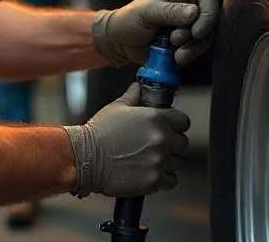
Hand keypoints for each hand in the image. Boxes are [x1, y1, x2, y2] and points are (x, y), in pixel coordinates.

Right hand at [63, 83, 189, 197]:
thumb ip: (133, 96)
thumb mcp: (116, 107)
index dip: (176, 125)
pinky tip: (149, 172)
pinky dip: (163, 179)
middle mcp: (162, 139)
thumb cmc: (99, 133)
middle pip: (182, 143)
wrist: (86, 158)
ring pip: (177, 162)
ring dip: (166, 161)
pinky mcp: (155, 180)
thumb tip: (139, 88)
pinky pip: (171, 180)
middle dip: (172, 144)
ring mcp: (160, 160)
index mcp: (156, 118)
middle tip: (155, 146)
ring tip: (147, 159)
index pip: (183, 121)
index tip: (169, 129)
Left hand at [92, 0, 219, 66]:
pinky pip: (200, 47)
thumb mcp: (147, 12)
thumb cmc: (129, 20)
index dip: (208, 14)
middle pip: (212, 17)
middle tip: (175, 40)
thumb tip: (195, 12)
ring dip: (192, 47)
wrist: (121, 42)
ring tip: (171, 49)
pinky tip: (174, 56)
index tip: (197, 31)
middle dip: (196, 34)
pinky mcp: (189, 38)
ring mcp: (191, 21)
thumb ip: (170, 12)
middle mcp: (190, 1)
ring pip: (208, 35)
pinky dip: (189, 54)